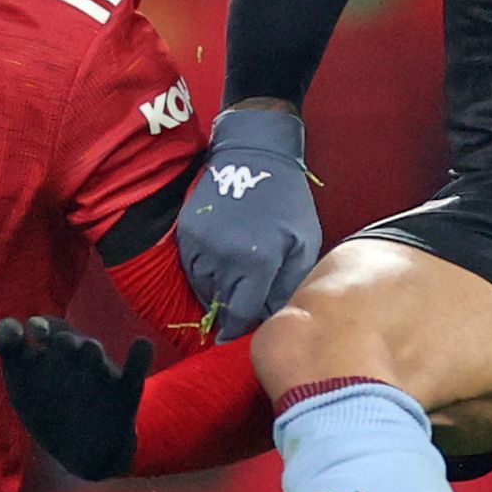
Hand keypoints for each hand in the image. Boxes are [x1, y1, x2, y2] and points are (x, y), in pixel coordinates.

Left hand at [0, 316, 154, 482]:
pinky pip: (135, 372)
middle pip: (65, 339)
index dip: (34, 326)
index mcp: (48, 356)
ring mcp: (99, 374)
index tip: (28, 335)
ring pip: (93, 353)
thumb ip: (14, 355)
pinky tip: (141, 344)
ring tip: (89, 350)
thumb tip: (10, 328)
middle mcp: (74, 359)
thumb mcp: (25, 390)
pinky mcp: (125, 392)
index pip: (41, 329)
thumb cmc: (52, 416)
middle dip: (61, 340)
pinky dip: (140, 357)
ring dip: (89, 350)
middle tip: (60, 346)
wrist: (88, 454)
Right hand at [175, 105, 318, 333]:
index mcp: (257, 262)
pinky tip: (220, 264)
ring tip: (233, 283)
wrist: (254, 156)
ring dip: (217, 292)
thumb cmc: (287, 201)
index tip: (239, 336)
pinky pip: (192, 268)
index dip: (241, 327)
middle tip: (242, 308)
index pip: (243, 312)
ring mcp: (202, 245)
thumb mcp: (303, 242)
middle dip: (231, 309)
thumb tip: (275, 315)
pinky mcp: (188, 234)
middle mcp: (225, 258)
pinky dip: (205, 272)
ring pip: (203, 288)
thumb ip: (289, 283)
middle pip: (221, 303)